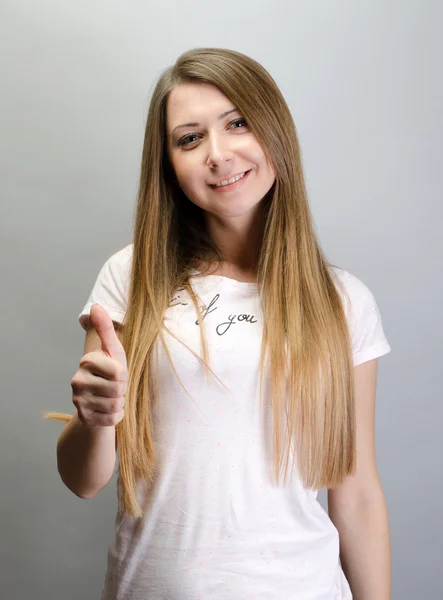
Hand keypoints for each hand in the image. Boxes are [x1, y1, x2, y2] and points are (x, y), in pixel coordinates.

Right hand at [71, 304, 127, 426]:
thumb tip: (96, 306)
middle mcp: (77, 381)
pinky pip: (112, 419)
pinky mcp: (84, 418)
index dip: (123, 373)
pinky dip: (115, 416)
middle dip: (122, 389)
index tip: (117, 372)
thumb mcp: (113, 349)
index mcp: (86, 361)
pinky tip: (107, 409)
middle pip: (118, 389)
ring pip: (115, 404)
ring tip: (111, 397)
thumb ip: (106, 328)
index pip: (118, 371)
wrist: (101, 400)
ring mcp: (78, 401)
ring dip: (119, 402)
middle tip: (115, 386)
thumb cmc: (111, 371)